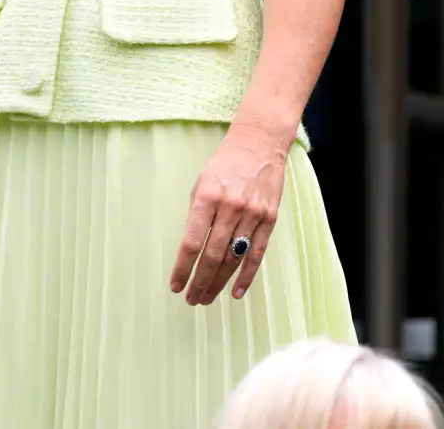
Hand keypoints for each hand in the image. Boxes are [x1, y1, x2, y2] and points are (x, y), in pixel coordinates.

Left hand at [170, 125, 286, 305]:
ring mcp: (252, 214)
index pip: (192, 242)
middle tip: (191, 299)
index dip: (182, 267)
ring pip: (233, 258)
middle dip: (200, 281)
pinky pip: (257, 253)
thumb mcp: (202, 183)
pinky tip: (236, 291)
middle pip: (212, 255)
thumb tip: (191, 249)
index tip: (175, 285)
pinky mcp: (269, 219)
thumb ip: (197, 215)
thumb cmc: (225, 163)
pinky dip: (246, 275)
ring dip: (219, 282)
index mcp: (207, 197)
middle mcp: (230, 207)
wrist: (259, 143)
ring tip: (206, 298)